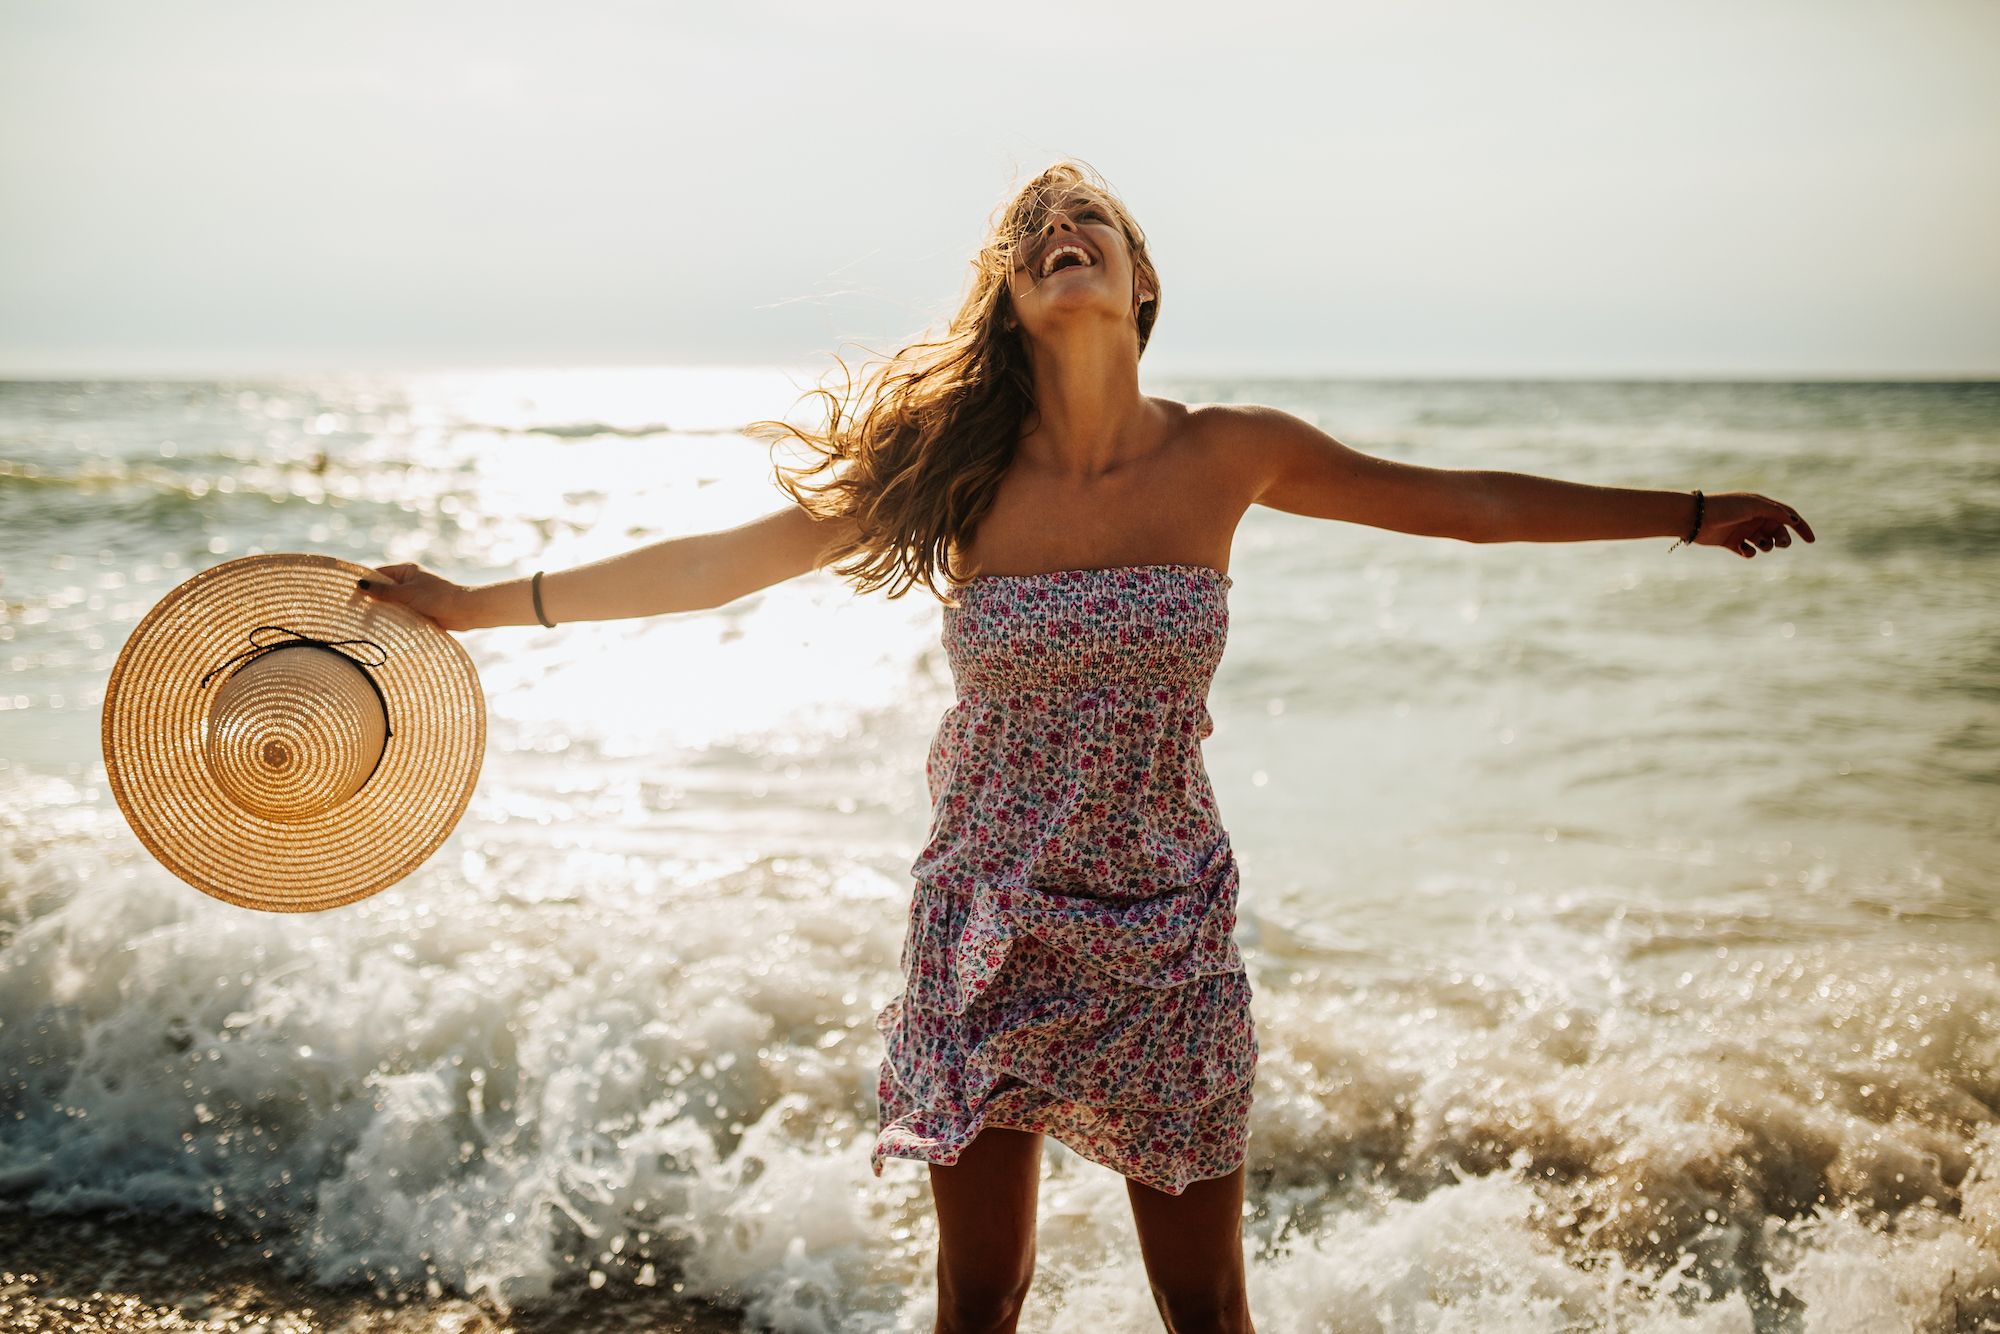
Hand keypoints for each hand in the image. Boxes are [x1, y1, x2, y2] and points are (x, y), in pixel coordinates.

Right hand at [356, 562, 474, 629]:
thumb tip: (359, 585)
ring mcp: (414, 597)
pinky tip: (382, 628)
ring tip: (364, 622)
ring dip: (382, 612)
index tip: (349, 595)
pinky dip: (393, 619)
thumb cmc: (437, 598)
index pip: (378, 574)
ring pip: (391, 604)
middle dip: (371, 600)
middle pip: (383, 590)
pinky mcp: (419, 611)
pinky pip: (401, 614)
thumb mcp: (406, 593)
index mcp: (406, 571)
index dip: (364, 583)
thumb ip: (383, 591)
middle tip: (354, 611)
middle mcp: (409, 582)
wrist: (465, 611)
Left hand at [1695, 492, 1814, 558]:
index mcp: (1761, 505)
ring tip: (1760, 544)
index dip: (1801, 527)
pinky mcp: (1732, 542)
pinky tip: (1745, 550)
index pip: (1787, 515)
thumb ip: (1774, 511)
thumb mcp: (1752, 506)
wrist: (1694, 518)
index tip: (1811, 540)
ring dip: (1767, 546)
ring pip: (1765, 543)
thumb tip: (1794, 520)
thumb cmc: (1724, 508)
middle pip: (1778, 531)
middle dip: (1783, 539)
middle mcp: (1754, 517)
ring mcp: (1743, 530)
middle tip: (1780, 543)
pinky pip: (1749, 551)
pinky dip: (1750, 553)